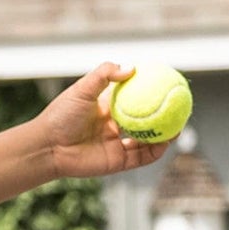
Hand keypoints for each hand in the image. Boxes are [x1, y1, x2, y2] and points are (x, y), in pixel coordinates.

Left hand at [35, 63, 174, 179]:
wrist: (49, 146)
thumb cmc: (61, 115)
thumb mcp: (83, 89)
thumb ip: (105, 75)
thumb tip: (132, 68)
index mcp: (107, 106)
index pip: (133, 97)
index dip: (150, 91)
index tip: (165, 83)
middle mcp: (115, 125)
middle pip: (145, 120)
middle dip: (163, 115)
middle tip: (179, 106)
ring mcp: (118, 144)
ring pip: (147, 140)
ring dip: (164, 135)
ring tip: (179, 126)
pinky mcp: (118, 161)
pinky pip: (142, 157)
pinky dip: (155, 150)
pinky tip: (166, 142)